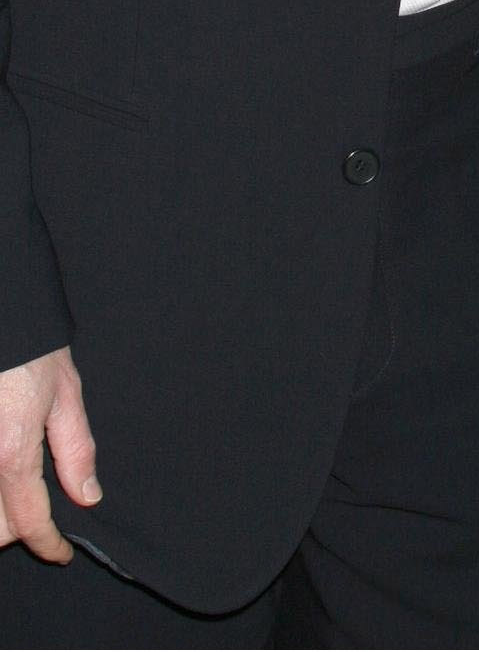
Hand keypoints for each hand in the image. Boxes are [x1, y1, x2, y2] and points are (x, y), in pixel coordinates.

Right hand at [0, 347, 99, 562]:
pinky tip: (5, 477)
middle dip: (18, 532)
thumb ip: (76, 450)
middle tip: (43, 520)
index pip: (28, 520)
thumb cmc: (32, 346)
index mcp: (11, 450)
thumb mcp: (65, 393)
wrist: (2, 309)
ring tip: (22, 497)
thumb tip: (88, 495)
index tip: (61, 551)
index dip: (48, 543)